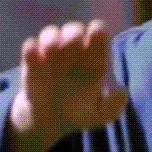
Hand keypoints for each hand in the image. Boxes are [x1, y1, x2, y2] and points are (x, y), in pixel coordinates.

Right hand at [4, 19, 129, 151]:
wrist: (53, 122)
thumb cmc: (84, 113)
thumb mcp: (104, 113)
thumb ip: (115, 102)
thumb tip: (121, 90)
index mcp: (96, 57)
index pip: (99, 34)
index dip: (98, 31)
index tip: (97, 33)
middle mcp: (74, 51)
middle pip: (74, 30)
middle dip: (73, 32)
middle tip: (72, 43)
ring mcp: (53, 55)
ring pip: (51, 33)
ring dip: (51, 37)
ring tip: (51, 51)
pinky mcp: (33, 63)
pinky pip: (30, 48)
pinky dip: (31, 49)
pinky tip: (34, 57)